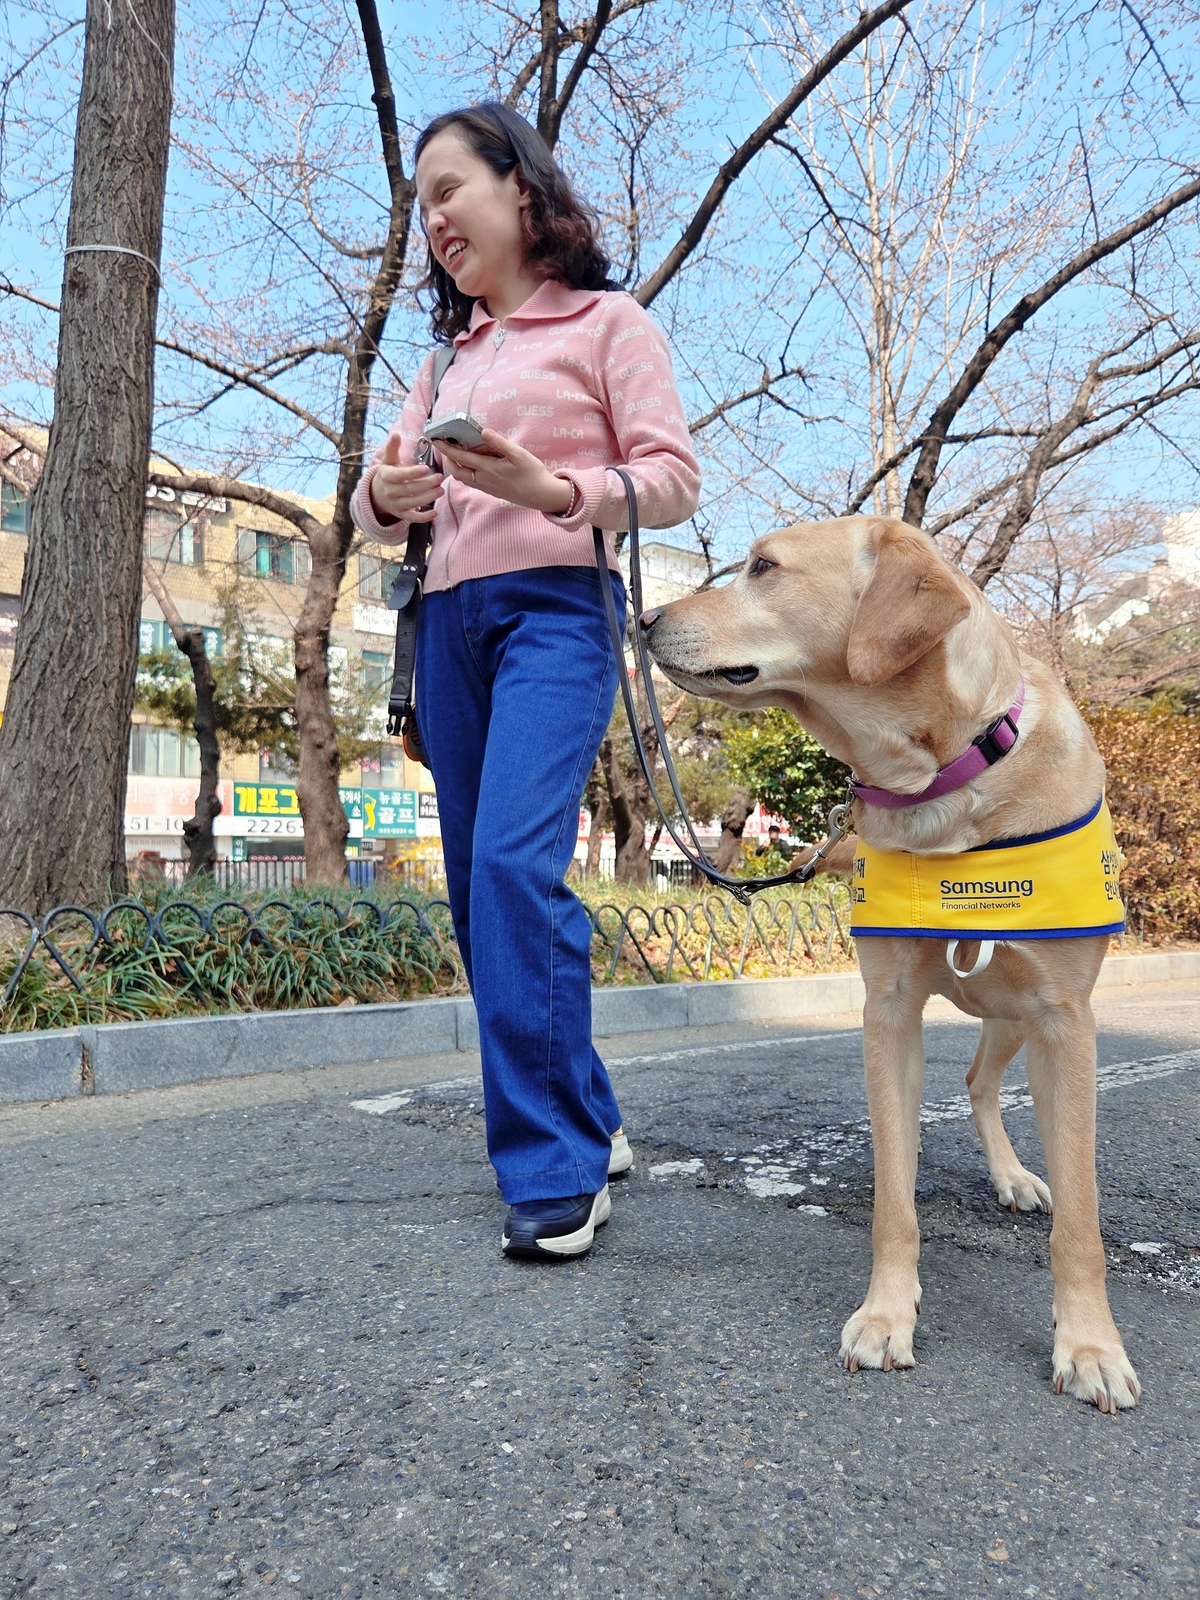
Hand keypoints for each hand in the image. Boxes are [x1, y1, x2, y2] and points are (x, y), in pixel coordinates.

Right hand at [369, 432, 443, 527]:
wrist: (377, 494)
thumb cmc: (388, 473)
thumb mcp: (388, 460)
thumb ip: (393, 448)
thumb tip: (396, 434)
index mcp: (386, 476)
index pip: (400, 476)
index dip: (413, 473)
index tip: (426, 468)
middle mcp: (390, 492)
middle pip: (409, 489)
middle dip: (426, 484)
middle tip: (440, 478)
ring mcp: (395, 504)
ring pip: (413, 503)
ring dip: (428, 498)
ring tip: (441, 490)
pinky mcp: (401, 514)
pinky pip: (412, 518)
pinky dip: (424, 518)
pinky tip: (435, 513)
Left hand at [437, 428, 573, 514]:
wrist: (541, 496)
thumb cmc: (532, 474)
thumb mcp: (518, 454)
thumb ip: (499, 443)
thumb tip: (483, 432)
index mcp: (488, 469)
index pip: (460, 457)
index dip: (446, 448)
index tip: (435, 439)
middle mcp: (483, 480)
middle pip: (457, 472)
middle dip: (448, 460)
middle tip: (446, 446)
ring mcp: (487, 487)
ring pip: (464, 478)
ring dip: (457, 467)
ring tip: (459, 453)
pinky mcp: (492, 491)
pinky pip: (473, 482)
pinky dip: (467, 472)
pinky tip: (475, 464)